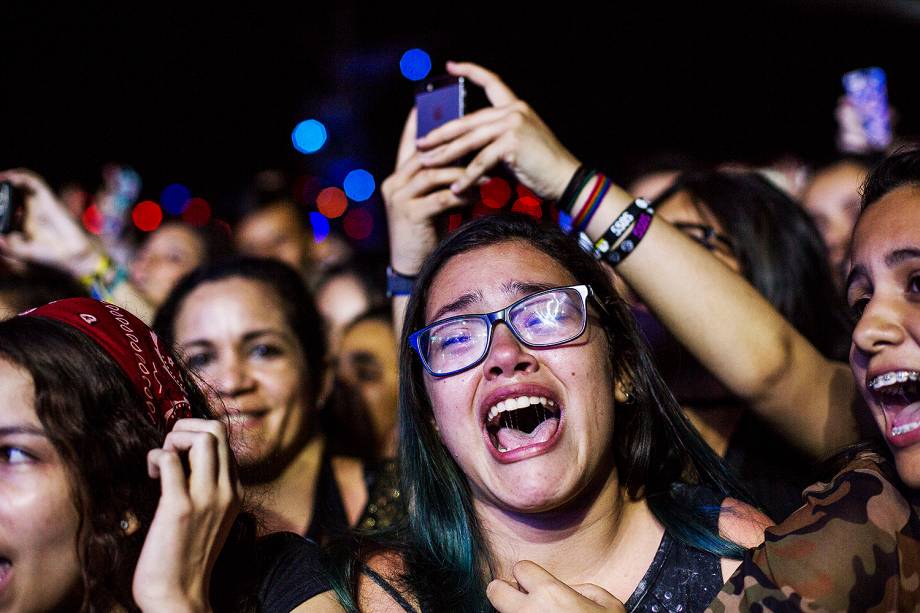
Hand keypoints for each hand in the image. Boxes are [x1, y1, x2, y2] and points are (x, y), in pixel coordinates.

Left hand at [0, 168, 100, 276]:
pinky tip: (8, 178)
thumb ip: (6, 247)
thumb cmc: (49, 261)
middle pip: (12, 192)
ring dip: (9, 178)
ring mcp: (38, 205)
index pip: (4, 206)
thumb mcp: (19, 256)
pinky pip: (34, 183)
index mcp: (19, 224)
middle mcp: (28, 212)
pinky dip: (21, 177)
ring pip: (22, 182)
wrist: (72, 261)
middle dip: (0, 189)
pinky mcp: (48, 201)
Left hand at [132, 419, 242, 612]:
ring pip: (203, 437)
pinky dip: (155, 456)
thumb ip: (206, 490)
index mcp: (235, 493)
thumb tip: (183, 461)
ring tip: (160, 461)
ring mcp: (207, 498)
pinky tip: (149, 474)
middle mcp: (226, 491)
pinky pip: (169, 460)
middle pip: (217, 430)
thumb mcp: (209, 519)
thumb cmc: (184, 558)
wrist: (178, 597)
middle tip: (168, 447)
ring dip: (174, 438)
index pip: (225, 442)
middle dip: (186, 426)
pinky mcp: (180, 508)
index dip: (196, 435)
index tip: (177, 453)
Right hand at [382, 109, 472, 274]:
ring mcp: (400, 199)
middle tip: (481, 139)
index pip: (408, 145)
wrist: (413, 270)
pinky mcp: (410, 214)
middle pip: (427, 156)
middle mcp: (394, 184)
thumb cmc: (427, 236)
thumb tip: (465, 162)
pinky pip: (442, 197)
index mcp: (397, 179)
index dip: (419, 124)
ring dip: (464, 173)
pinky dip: (463, 194)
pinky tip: (480, 193)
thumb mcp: (431, 204)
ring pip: (435, 174)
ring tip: (488, 172)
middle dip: (455, 148)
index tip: (432, 104)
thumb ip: (440, 184)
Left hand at [416, 61, 580, 199]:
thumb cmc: (541, 167)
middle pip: (467, 121)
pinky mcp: (512, 143)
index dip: (470, 71)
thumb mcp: (516, 146)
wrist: (565, 179)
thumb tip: (462, 148)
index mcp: (515, 107)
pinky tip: (455, 188)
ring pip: (470, 140)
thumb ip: (493, 140)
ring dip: (446, 155)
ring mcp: (513, 124)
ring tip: (427, 165)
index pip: (491, 81)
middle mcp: (513, 110)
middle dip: (440, 134)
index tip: (450, 66)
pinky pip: (481, 161)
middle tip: (420, 143)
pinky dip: (467, 177)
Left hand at [487, 561, 624, 612]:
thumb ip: (584, 589)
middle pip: (494, 590)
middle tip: (521, 601)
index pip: (519, 567)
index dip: (528, 575)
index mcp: (551, 593)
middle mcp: (529, 611)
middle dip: (504, 592)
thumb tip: (568, 589)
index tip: (535, 586)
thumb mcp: (609, 605)